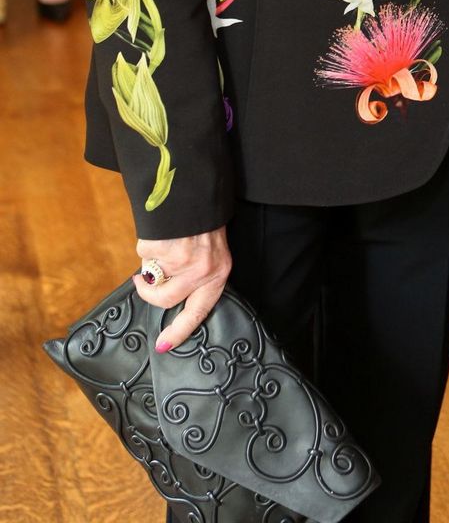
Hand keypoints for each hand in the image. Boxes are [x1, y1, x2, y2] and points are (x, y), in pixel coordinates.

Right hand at [133, 226, 231, 351]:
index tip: (163, 346)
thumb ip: (197, 276)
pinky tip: (160, 233)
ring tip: (158, 247)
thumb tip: (172, 297)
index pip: (198, 313)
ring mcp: (181, 262)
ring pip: (152, 280)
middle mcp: (201, 271)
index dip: (180, 332)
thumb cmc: (203, 223)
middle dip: (149, 294)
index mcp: (217, 274)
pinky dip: (147, 247)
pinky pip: (145, 258)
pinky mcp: (162, 249)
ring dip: (148, 267)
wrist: (196, 192)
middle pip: (166, 300)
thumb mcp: (211, 252)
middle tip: (141, 284)